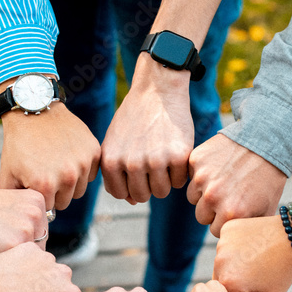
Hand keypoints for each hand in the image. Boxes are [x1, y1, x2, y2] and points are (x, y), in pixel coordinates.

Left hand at [0, 102, 100, 209]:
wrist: (34, 110)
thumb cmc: (18, 144)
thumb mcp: (8, 175)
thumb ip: (17, 201)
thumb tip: (30, 221)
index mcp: (44, 185)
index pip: (49, 209)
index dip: (40, 196)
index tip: (34, 180)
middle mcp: (67, 176)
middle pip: (66, 201)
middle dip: (56, 192)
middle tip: (45, 171)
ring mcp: (82, 163)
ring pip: (80, 189)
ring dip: (69, 182)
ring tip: (55, 163)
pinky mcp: (94, 151)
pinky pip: (91, 173)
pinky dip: (81, 168)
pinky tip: (67, 154)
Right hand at [0, 185, 47, 254]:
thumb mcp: (13, 204)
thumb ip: (29, 217)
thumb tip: (40, 240)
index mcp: (38, 200)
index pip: (43, 230)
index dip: (26, 239)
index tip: (10, 236)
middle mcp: (37, 212)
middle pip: (40, 243)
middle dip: (23, 248)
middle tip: (2, 241)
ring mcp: (28, 227)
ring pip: (30, 254)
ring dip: (16, 255)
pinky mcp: (16, 242)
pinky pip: (17, 260)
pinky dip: (6, 259)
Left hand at [100, 57, 193, 202]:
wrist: (157, 90)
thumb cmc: (134, 117)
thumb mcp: (114, 141)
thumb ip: (117, 172)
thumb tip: (131, 201)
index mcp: (111, 161)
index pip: (121, 194)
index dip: (130, 185)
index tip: (137, 170)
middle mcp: (131, 163)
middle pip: (141, 196)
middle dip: (147, 185)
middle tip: (152, 164)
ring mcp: (155, 161)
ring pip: (162, 192)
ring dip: (164, 180)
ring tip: (164, 158)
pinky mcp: (178, 156)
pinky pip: (179, 181)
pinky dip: (180, 172)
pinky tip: (175, 153)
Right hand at [187, 134, 287, 236]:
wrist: (266, 141)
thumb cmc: (268, 178)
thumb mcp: (266, 209)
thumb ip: (249, 229)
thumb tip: (241, 244)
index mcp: (230, 214)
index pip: (214, 230)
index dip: (224, 221)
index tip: (234, 210)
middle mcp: (213, 198)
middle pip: (201, 216)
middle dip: (212, 210)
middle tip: (228, 195)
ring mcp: (202, 178)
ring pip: (192, 197)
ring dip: (203, 192)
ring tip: (223, 180)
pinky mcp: (196, 160)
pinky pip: (191, 174)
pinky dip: (201, 172)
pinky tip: (219, 165)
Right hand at [213, 215, 291, 291]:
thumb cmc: (283, 270)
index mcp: (228, 281)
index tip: (258, 287)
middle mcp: (219, 261)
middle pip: (221, 279)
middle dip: (235, 280)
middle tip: (257, 272)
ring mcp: (222, 242)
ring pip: (223, 261)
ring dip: (235, 263)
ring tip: (256, 258)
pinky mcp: (227, 229)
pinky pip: (226, 244)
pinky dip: (236, 247)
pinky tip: (253, 245)